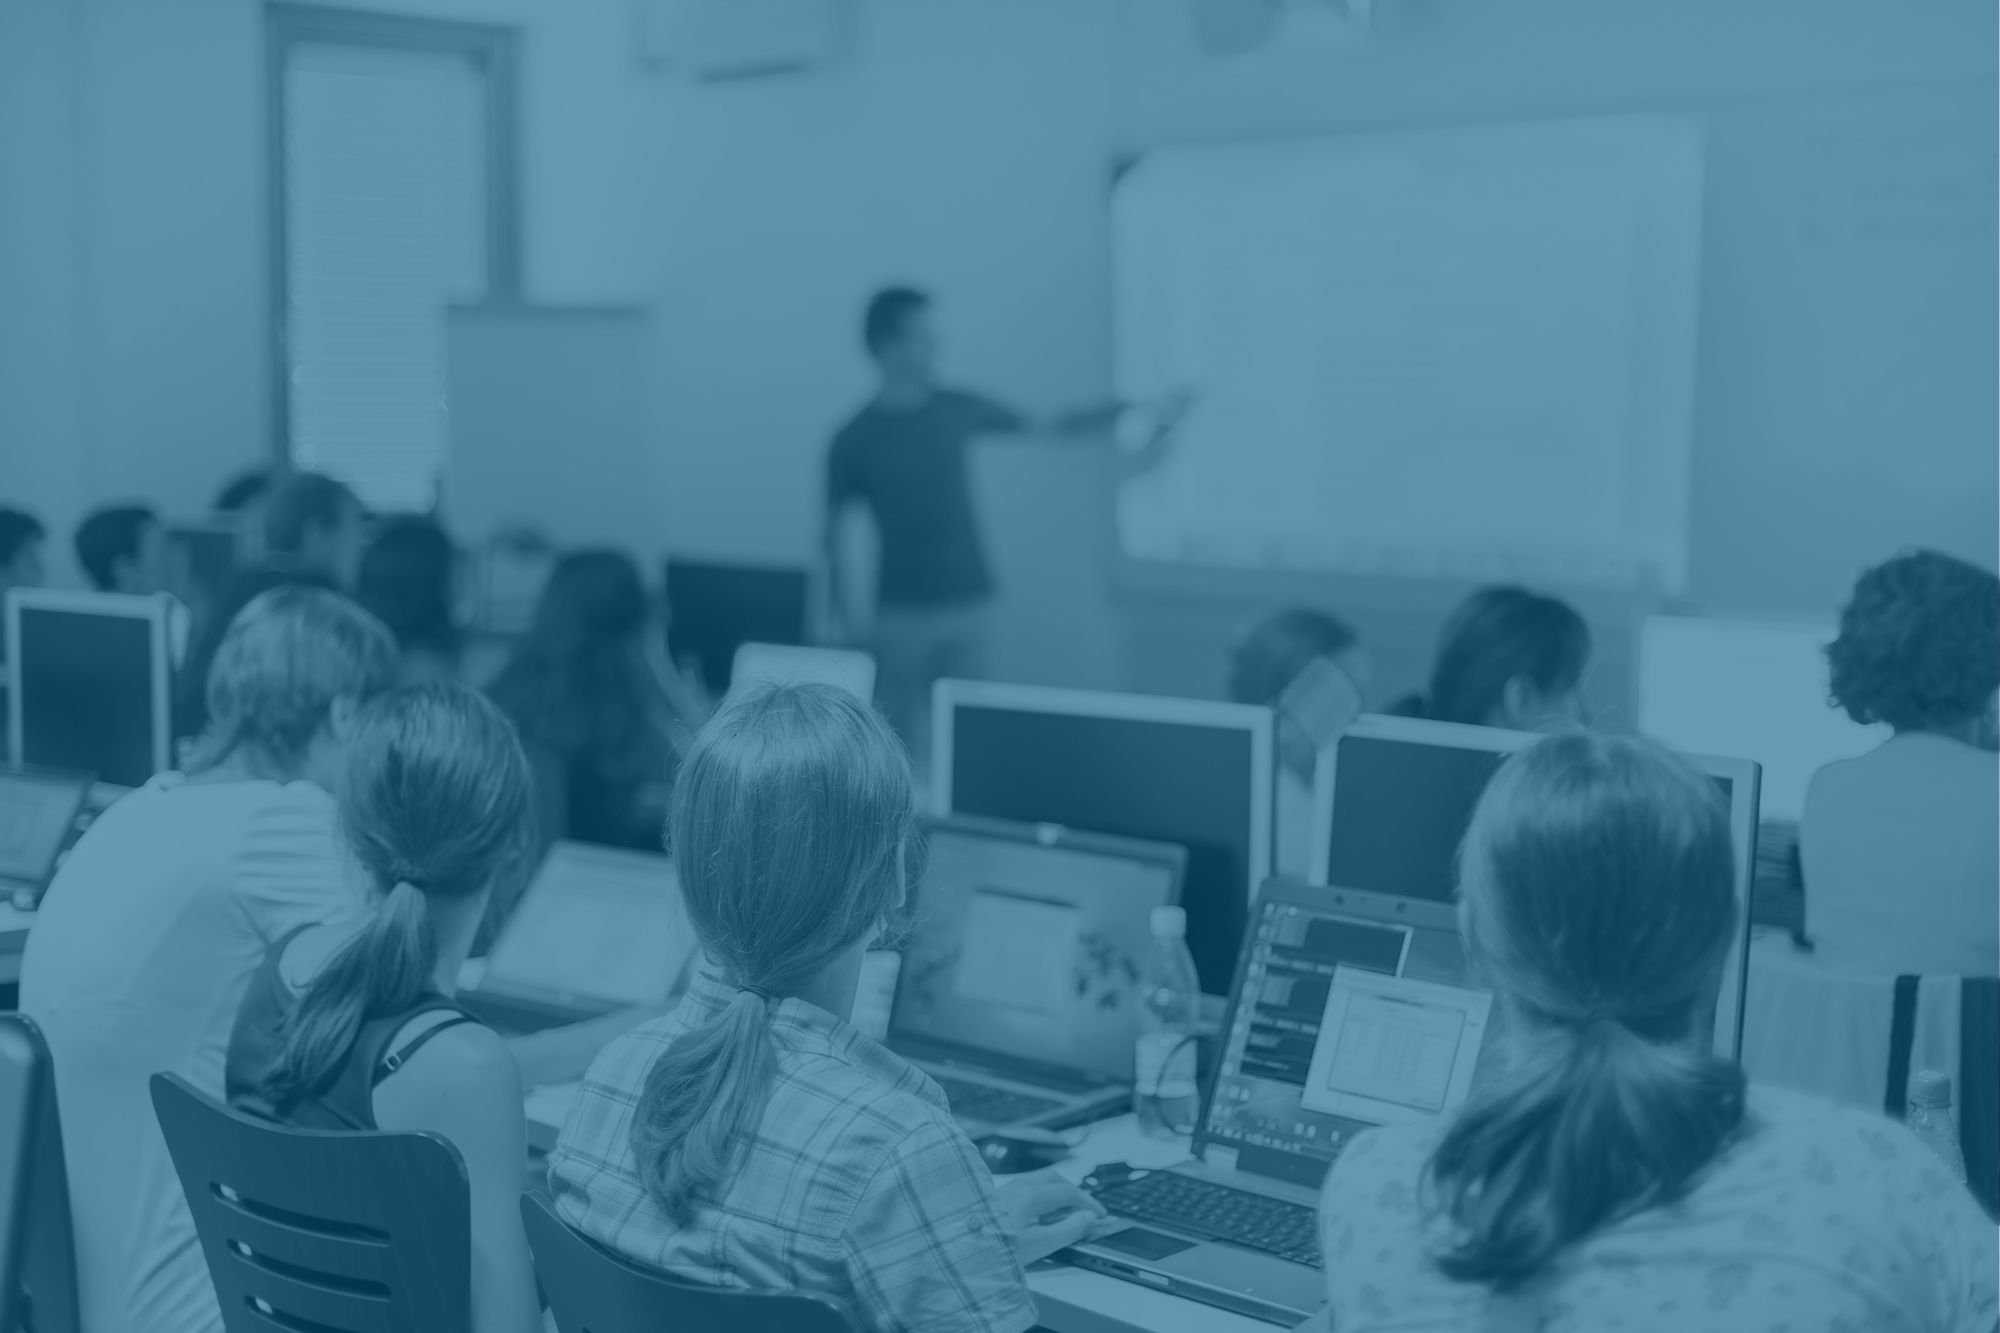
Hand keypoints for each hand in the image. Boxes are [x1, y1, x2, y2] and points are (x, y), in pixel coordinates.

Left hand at [993, 1169, 1109, 1265]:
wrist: (962, 1251)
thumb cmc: (998, 1249)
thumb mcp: (1041, 1244)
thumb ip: (1070, 1229)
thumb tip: (1089, 1218)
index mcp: (1032, 1194)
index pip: (1070, 1193)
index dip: (1089, 1204)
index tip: (1100, 1215)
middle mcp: (1019, 1185)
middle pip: (1056, 1179)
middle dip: (1075, 1193)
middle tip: (1086, 1209)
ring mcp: (1007, 1188)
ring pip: (1041, 1181)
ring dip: (1059, 1192)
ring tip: (1068, 1212)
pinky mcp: (998, 1196)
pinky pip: (1028, 1188)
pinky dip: (1043, 1195)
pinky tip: (1043, 1213)